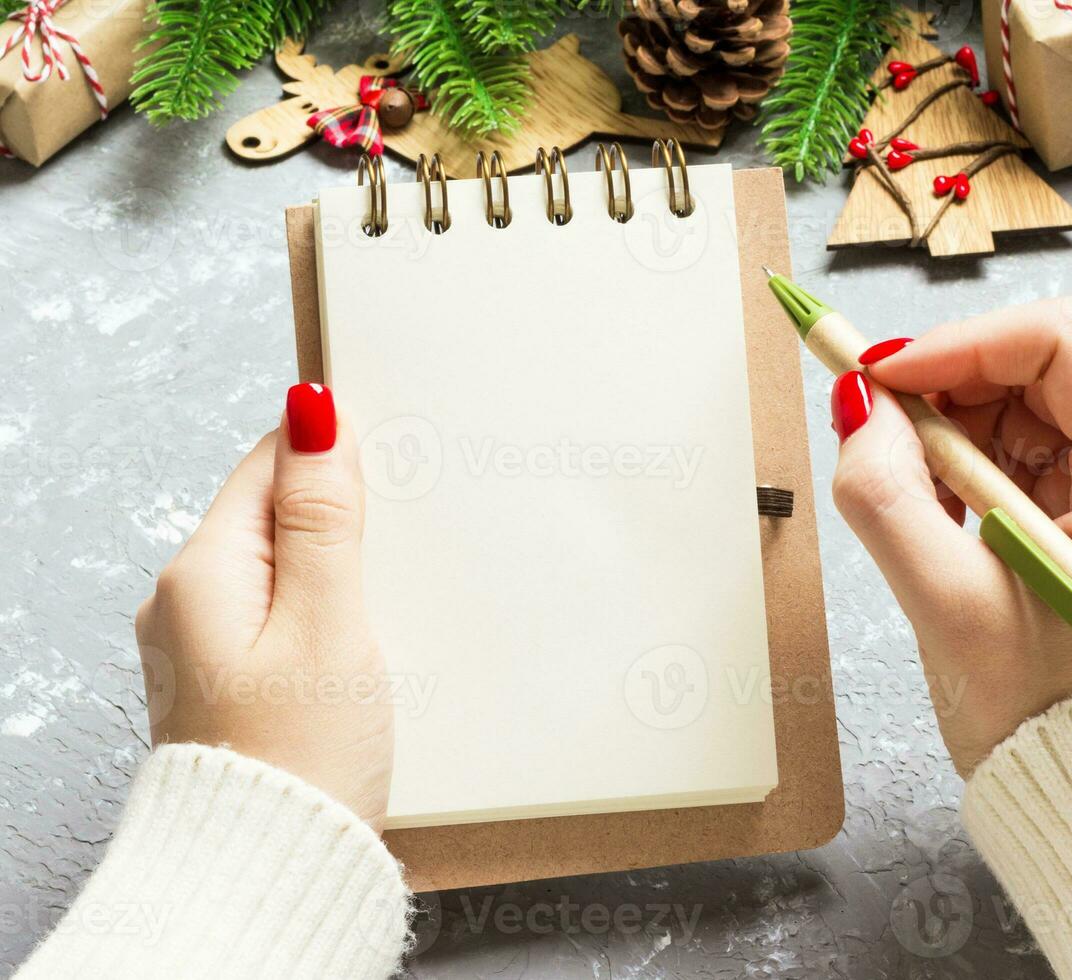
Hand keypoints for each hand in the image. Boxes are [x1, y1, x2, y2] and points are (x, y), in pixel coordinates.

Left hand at [135, 384, 392, 829]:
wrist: (270, 876)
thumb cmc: (300, 760)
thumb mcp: (328, 623)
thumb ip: (323, 518)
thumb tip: (312, 413)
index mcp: (204, 571)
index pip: (271, 463)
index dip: (338, 454)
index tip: (402, 465)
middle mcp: (191, 600)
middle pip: (280, 514)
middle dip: (350, 516)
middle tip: (412, 547)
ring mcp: (211, 644)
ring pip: (290, 567)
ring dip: (347, 569)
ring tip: (398, 602)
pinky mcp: (238, 682)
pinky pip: (288, 616)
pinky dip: (333, 613)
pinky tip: (372, 640)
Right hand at [829, 299, 1071, 775]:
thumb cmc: (1040, 717)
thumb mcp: (943, 604)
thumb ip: (885, 493)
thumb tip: (860, 407)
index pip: (1058, 342)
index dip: (957, 343)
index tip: (883, 376)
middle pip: (1043, 370)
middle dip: (949, 393)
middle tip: (880, 437)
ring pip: (1033, 408)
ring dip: (958, 437)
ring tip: (921, 507)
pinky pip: (1038, 453)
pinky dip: (978, 469)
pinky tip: (950, 521)